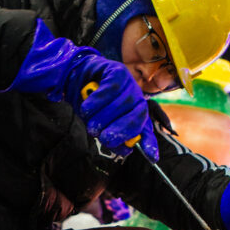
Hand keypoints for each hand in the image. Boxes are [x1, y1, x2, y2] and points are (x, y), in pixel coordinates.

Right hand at [8, 19, 158, 160]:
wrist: (76, 77)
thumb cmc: (91, 105)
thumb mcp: (100, 126)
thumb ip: (112, 138)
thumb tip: (126, 151)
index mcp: (135, 113)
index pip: (146, 129)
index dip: (150, 143)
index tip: (153, 158)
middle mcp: (137, 98)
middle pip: (136, 118)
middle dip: (119, 131)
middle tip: (102, 137)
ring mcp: (129, 83)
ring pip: (121, 105)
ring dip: (102, 118)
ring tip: (90, 123)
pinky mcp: (117, 71)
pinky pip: (110, 90)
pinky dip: (96, 102)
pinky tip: (87, 107)